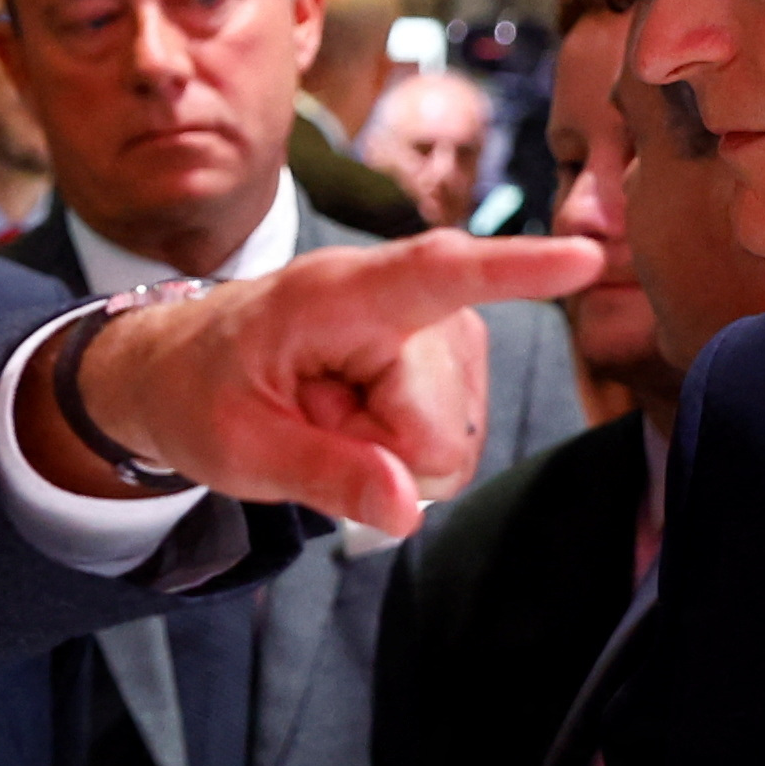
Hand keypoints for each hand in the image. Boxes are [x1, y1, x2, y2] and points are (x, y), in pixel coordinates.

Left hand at [20, 234, 600, 535]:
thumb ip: (323, 474)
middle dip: (378, 451)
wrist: (182, 365)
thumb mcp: (237, 446)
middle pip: (439, 423)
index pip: (438, 274)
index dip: (515, 270)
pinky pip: (453, 438)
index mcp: (336, 294)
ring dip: (387, 449)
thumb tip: (408, 508)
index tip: (583, 257)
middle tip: (310, 422)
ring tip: (325, 414)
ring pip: (452, 438)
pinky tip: (356, 419)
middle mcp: (402, 296)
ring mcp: (436, 328)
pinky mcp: (451, 357)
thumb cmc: (201, 391)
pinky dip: (402, 447)